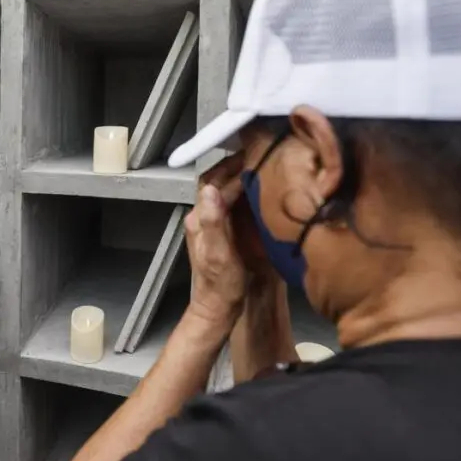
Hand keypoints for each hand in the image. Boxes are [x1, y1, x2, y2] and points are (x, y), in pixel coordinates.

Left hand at [183, 154, 249, 331]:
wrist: (218, 307)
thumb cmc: (220, 285)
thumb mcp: (218, 255)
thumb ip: (213, 223)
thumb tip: (210, 190)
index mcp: (199, 219)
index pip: (215, 183)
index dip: (235, 169)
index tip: (256, 156)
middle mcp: (202, 215)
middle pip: (215, 180)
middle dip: (235, 164)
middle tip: (260, 152)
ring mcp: (211, 221)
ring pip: (222, 188)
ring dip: (238, 174)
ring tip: (261, 163)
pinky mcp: (221, 228)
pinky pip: (230, 201)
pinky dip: (243, 189)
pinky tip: (258, 187)